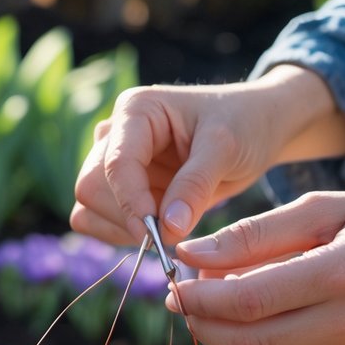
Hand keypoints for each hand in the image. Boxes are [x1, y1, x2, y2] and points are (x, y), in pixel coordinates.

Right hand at [70, 67, 344, 245]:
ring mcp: (114, 161)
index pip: (115, 163)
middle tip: (172, 233)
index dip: (131, 203)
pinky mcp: (120, 188)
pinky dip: (121, 234)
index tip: (158, 234)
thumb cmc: (243, 124)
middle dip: (127, 217)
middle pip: (90, 186)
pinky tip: (159, 229)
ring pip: (89, 207)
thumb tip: (168, 229)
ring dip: (123, 228)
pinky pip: (97, 219)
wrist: (255, 128)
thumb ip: (195, 186)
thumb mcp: (226, 148)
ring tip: (173, 225)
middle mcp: (115, 133)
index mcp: (136, 110)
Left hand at [166, 190, 344, 344]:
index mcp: (342, 274)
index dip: (198, 297)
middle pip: (245, 342)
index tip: (172, 282)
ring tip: (216, 300)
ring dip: (222, 337)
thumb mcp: (326, 208)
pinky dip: (254, 344)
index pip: (247, 302)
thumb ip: (255, 233)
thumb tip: (191, 254)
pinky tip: (255, 313)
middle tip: (181, 295)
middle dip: (200, 322)